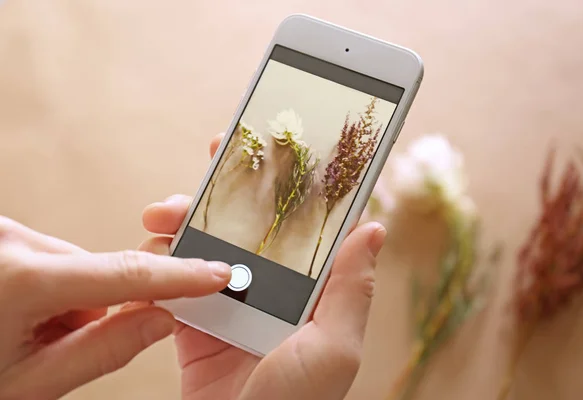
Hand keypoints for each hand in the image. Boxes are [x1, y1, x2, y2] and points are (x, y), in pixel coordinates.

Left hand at [0, 217, 230, 398]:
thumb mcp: (29, 385)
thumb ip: (106, 348)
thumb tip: (161, 318)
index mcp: (20, 280)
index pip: (126, 275)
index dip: (179, 277)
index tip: (215, 273)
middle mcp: (9, 241)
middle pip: (93, 270)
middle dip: (88, 308)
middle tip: (46, 344)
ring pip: (69, 263)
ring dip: (62, 298)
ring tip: (18, 329)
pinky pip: (45, 255)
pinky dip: (42, 285)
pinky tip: (11, 309)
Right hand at [140, 133, 386, 399]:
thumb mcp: (334, 346)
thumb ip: (350, 288)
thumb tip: (373, 227)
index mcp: (308, 289)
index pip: (301, 225)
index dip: (289, 183)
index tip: (272, 144)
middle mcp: (270, 289)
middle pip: (249, 224)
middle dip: (227, 188)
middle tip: (210, 158)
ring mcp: (230, 302)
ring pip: (207, 244)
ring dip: (184, 220)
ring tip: (161, 214)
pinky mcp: (194, 322)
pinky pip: (175, 281)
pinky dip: (161, 260)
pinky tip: (152, 245)